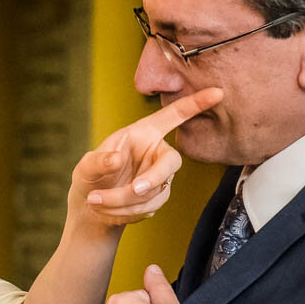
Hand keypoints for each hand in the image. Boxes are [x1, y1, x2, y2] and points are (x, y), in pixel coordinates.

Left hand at [72, 88, 222, 226]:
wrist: (90, 206)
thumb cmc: (91, 176)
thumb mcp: (87, 166)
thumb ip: (99, 161)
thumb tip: (116, 159)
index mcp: (144, 133)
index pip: (173, 116)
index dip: (195, 104)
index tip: (218, 92)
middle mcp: (157, 153)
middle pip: (172, 162)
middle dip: (152, 179)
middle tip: (133, 190)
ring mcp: (161, 176)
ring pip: (154, 192)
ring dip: (123, 201)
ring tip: (94, 201)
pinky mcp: (159, 197)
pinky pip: (148, 208)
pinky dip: (124, 211)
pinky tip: (106, 209)